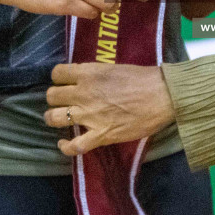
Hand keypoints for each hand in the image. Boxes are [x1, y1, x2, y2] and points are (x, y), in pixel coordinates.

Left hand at [44, 63, 175, 155]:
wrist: (163, 95)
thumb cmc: (144, 78)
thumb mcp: (114, 67)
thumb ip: (96, 75)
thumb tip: (87, 80)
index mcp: (88, 73)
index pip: (58, 73)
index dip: (59, 78)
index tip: (64, 82)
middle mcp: (84, 93)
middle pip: (52, 96)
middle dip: (55, 98)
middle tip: (63, 101)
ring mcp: (90, 116)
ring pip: (55, 118)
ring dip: (54, 118)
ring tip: (59, 119)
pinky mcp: (101, 135)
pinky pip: (75, 145)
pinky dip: (66, 146)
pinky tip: (64, 143)